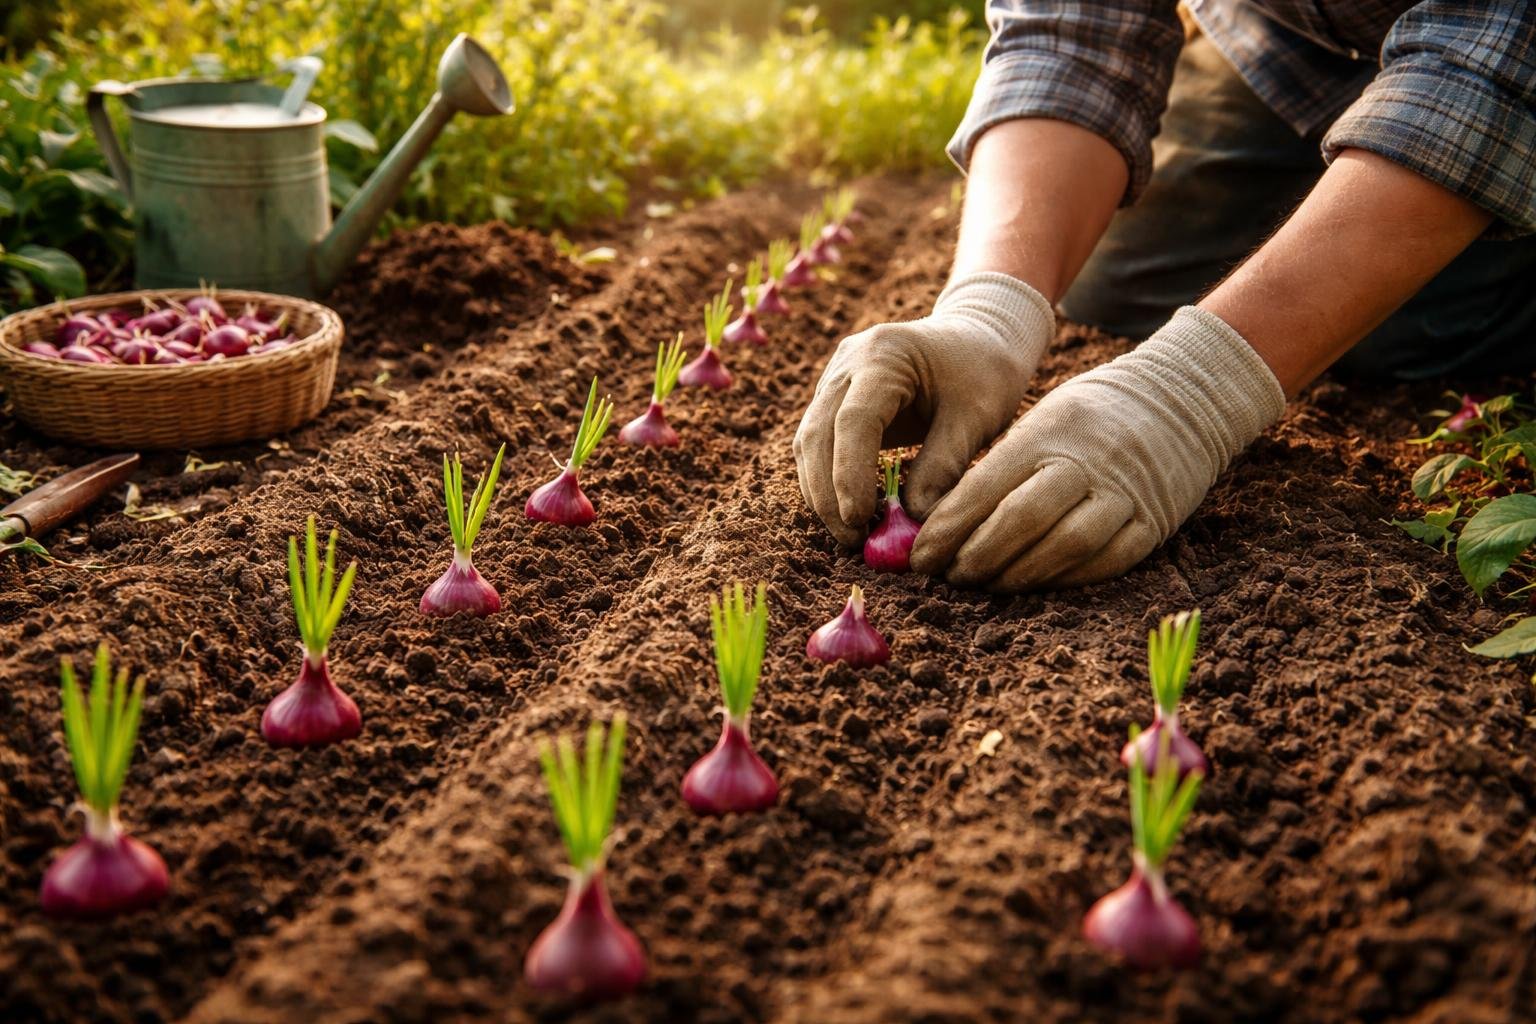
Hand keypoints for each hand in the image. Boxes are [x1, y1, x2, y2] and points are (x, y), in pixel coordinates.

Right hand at [794, 272, 1055, 545]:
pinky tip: (850, 512)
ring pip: (808, 442)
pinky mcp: (834, 399)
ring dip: (821, 492)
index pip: (854, 420)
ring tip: (852, 535)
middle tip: (853, 541)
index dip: (850, 473)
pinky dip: (827, 480)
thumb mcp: (977, 417)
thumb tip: (914, 520)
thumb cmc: (983, 372)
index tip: (860, 519)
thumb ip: (945, 465)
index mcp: (885, 355)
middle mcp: (848, 363)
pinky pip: (818, 444)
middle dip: (828, 493)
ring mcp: (835, 379)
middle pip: (817, 433)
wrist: (977, 337)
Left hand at [911, 307, 1285, 589]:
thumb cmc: (1091, 415)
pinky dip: (1066, 579)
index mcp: (1049, 431)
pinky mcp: (1155, 522)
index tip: (919, 556)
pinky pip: (1107, 561)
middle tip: (946, 578)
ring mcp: (1125, 493)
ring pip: (1066, 545)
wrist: (1184, 396)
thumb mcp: (1042, 420)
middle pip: (1023, 519)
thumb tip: (942, 521)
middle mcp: (1087, 461)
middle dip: (977, 556)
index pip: (987, 486)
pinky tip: (1036, 586)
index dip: (948, 527)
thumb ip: (1000, 466)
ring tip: (985, 585)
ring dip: (1018, 574)